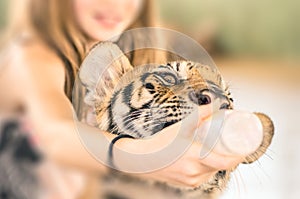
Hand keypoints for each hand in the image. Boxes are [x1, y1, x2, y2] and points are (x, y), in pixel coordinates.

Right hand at [116, 106, 263, 187]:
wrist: (141, 159)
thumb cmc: (158, 144)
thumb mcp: (179, 127)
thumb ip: (198, 115)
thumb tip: (213, 106)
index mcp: (194, 158)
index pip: (225, 162)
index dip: (238, 155)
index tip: (244, 146)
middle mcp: (194, 172)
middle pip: (221, 167)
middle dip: (229, 156)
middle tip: (233, 144)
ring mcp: (190, 180)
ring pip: (212, 172)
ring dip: (218, 162)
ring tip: (220, 150)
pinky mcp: (186, 184)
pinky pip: (203, 176)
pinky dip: (208, 168)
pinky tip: (205, 159)